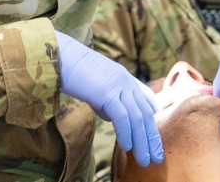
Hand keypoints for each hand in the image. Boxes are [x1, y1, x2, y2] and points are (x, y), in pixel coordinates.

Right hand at [55, 31, 163, 166]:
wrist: (62, 58)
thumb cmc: (74, 73)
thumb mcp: (97, 87)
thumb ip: (108, 102)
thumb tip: (113, 118)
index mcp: (125, 78)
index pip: (147, 98)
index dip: (154, 115)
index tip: (156, 132)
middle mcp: (126, 81)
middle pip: (146, 113)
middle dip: (152, 137)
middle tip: (156, 157)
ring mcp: (119, 86)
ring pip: (137, 118)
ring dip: (142, 142)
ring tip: (143, 159)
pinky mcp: (108, 92)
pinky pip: (122, 117)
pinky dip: (126, 133)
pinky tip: (127, 147)